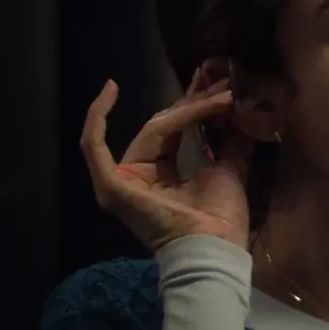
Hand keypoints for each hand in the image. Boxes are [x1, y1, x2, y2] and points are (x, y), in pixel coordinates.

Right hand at [79, 77, 253, 250]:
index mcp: (160, 175)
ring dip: (186, 109)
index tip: (222, 87)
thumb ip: (227, 139)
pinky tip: (111, 89)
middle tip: (223, 84)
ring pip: (151, 130)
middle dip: (195, 104)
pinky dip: (97, 116)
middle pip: (163, 127)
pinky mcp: (111, 184)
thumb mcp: (227, 168)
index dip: (197, 107)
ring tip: (215, 93)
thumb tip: (234, 107)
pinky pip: (94, 145)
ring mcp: (121, 180)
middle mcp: (137, 175)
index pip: (175, 130)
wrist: (215, 246)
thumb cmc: (220, 217)